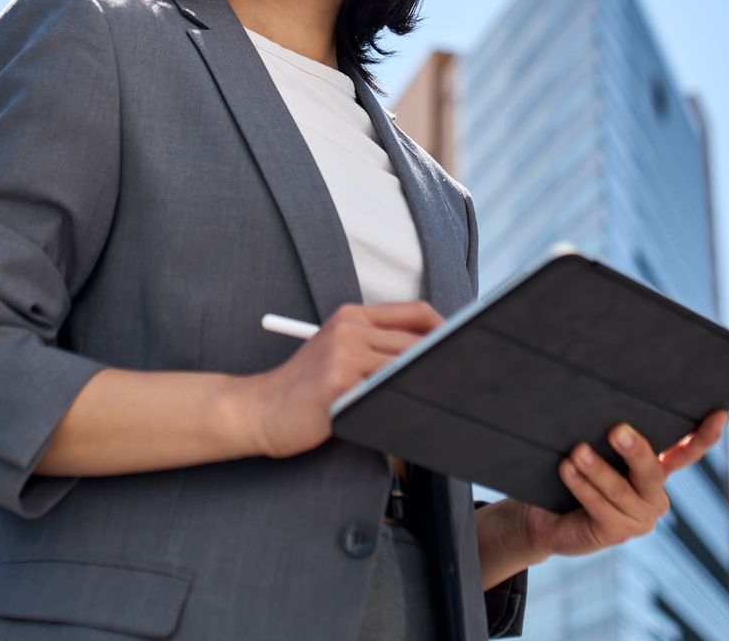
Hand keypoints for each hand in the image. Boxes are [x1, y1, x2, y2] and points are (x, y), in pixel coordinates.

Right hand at [232, 302, 444, 458]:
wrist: (260, 409)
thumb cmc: (304, 389)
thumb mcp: (338, 353)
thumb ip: (377, 348)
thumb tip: (434, 358)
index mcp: (352, 316)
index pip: (417, 312)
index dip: (448, 329)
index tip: (463, 351)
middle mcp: (350, 328)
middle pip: (419, 340)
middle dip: (446, 362)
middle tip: (468, 382)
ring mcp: (344, 354)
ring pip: (407, 366)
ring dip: (429, 384)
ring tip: (447, 400)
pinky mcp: (339, 383)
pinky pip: (386, 392)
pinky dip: (405, 404)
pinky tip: (416, 416)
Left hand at [516, 410, 728, 559]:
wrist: (550, 518)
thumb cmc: (576, 472)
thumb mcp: (597, 451)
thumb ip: (609, 437)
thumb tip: (605, 402)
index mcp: (657, 471)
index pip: (687, 453)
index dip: (704, 436)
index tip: (720, 414)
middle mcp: (654, 496)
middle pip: (652, 471)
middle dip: (636, 451)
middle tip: (617, 431)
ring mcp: (639, 518)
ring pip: (620, 490)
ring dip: (596, 469)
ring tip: (577, 451)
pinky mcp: (617, 533)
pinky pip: (600, 507)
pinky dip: (582, 486)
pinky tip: (567, 469)